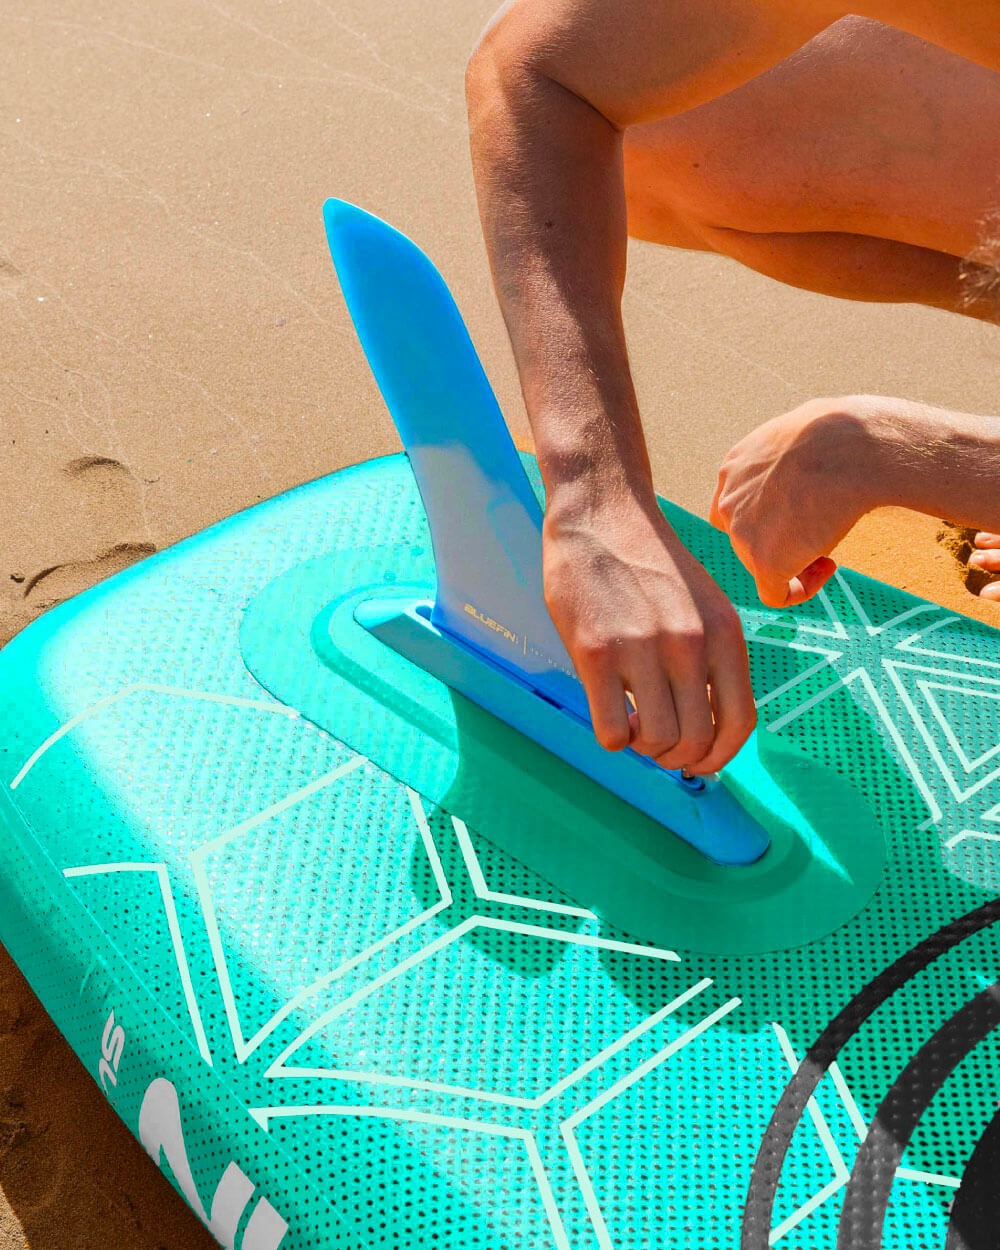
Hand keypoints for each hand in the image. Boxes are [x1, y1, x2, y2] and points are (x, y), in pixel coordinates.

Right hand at [542, 494, 755, 774]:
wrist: (602, 512)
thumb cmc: (650, 562)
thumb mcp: (703, 604)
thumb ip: (711, 657)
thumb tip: (704, 721)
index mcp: (725, 634)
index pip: (739, 723)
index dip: (719, 756)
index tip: (697, 761)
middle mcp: (690, 645)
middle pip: (695, 740)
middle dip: (675, 755)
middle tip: (655, 742)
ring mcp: (643, 649)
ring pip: (655, 741)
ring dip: (642, 747)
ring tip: (630, 723)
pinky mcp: (596, 652)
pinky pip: (611, 730)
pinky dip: (611, 737)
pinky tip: (607, 712)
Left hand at [711, 397, 881, 607]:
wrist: (855, 447)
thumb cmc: (844, 434)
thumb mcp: (801, 435)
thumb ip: (788, 463)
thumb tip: (805, 476)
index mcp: (734, 469)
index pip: (736, 508)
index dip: (768, 519)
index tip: (804, 513)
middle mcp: (728, 501)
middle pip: (747, 539)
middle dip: (783, 539)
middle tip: (823, 530)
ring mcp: (742, 533)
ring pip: (763, 564)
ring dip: (795, 560)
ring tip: (831, 540)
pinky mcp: (764, 561)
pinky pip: (776, 594)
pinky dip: (801, 590)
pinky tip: (826, 568)